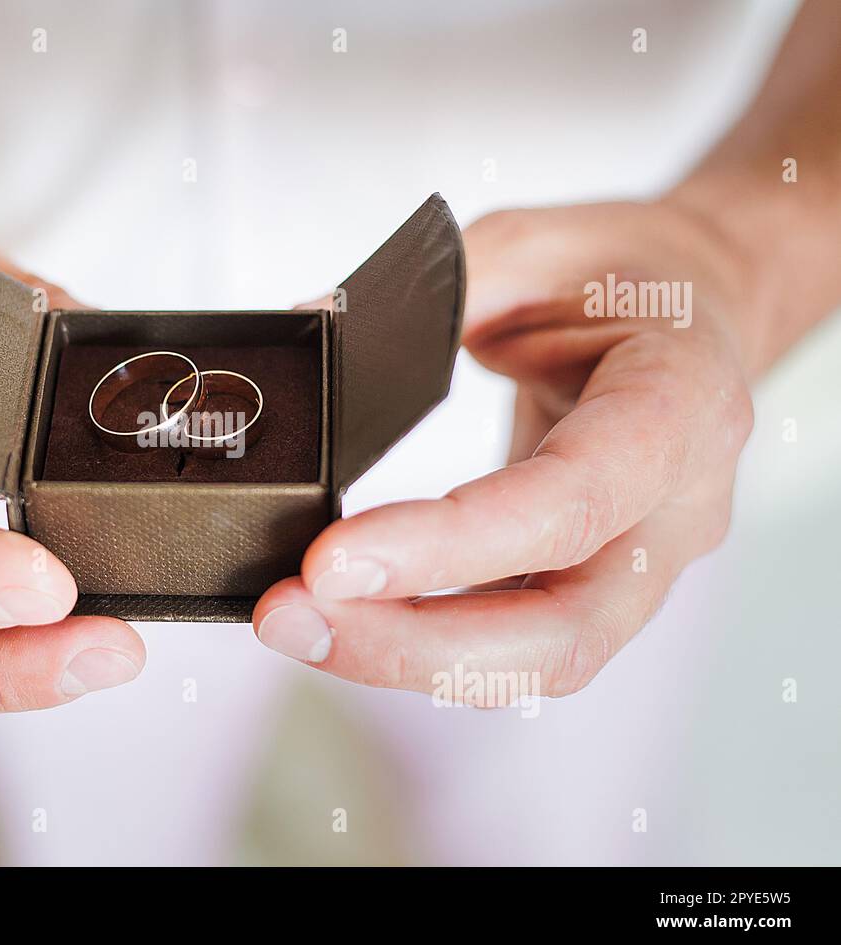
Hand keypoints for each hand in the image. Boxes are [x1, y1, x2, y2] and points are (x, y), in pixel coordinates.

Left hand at [253, 200, 757, 698]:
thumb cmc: (622, 270)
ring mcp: (643, 563)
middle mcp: (676, 509)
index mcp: (679, 405)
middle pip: (561, 633)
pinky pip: (512, 642)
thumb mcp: (529, 245)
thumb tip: (312, 329)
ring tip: (295, 623)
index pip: (569, 503)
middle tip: (291, 618)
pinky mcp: (594, 586)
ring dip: (403, 657)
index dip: (449, 547)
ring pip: (536, 660)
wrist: (692, 304)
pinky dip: (420, 641)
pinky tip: (344, 620)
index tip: (330, 562)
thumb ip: (431, 293)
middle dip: (411, 644)